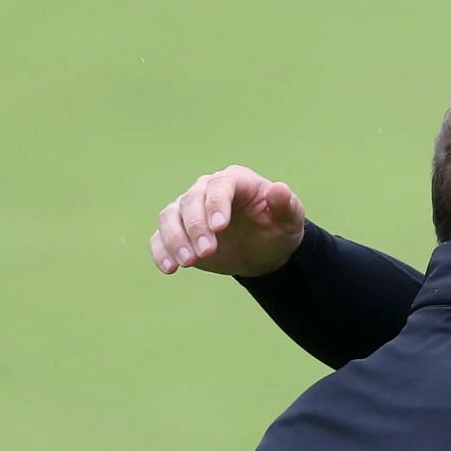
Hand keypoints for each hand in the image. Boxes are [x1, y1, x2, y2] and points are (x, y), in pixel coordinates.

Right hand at [149, 164, 305, 277]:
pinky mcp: (178, 232)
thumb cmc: (278, 229)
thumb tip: (279, 189)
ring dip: (175, 239)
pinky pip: (160, 237)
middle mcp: (206, 190)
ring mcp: (188, 211)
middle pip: (191, 201)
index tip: (219, 227)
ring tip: (187, 263)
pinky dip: (160, 251)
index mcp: (235, 181)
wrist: (263, 251)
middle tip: (206, 252)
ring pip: (170, 216)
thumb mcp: (290, 220)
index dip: (217, 204)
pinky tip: (169, 269)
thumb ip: (286, 206)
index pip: (220, 186)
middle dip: (196, 227)